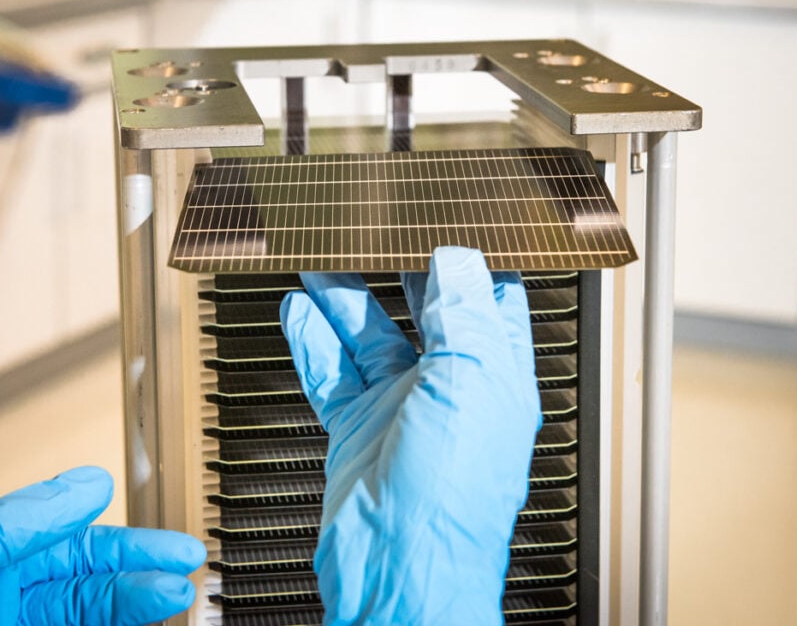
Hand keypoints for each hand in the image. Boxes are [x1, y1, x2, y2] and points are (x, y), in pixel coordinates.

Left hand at [0, 466, 205, 625]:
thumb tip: (90, 485)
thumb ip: (22, 519)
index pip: (82, 550)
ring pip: (92, 622)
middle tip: (183, 582)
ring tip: (173, 604)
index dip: (133, 547)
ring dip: (133, 612)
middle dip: (142, 582)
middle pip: (96, 591)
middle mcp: (11, 603)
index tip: (177, 549)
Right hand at [281, 246, 541, 624]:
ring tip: (321, 259)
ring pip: (370, 336)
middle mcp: (450, 391)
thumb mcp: (472, 382)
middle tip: (375, 231)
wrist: (398, 573)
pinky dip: (313, 340)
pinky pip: (332, 373)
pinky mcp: (357, 430)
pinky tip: (300, 312)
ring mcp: (400, 410)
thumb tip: (456, 259)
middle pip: (426, 313)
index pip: (491, 303)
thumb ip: (464, 314)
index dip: (472, 261)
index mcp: (496, 378)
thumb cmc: (453, 499)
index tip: (448, 222)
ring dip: (345, 297)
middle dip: (400, 269)